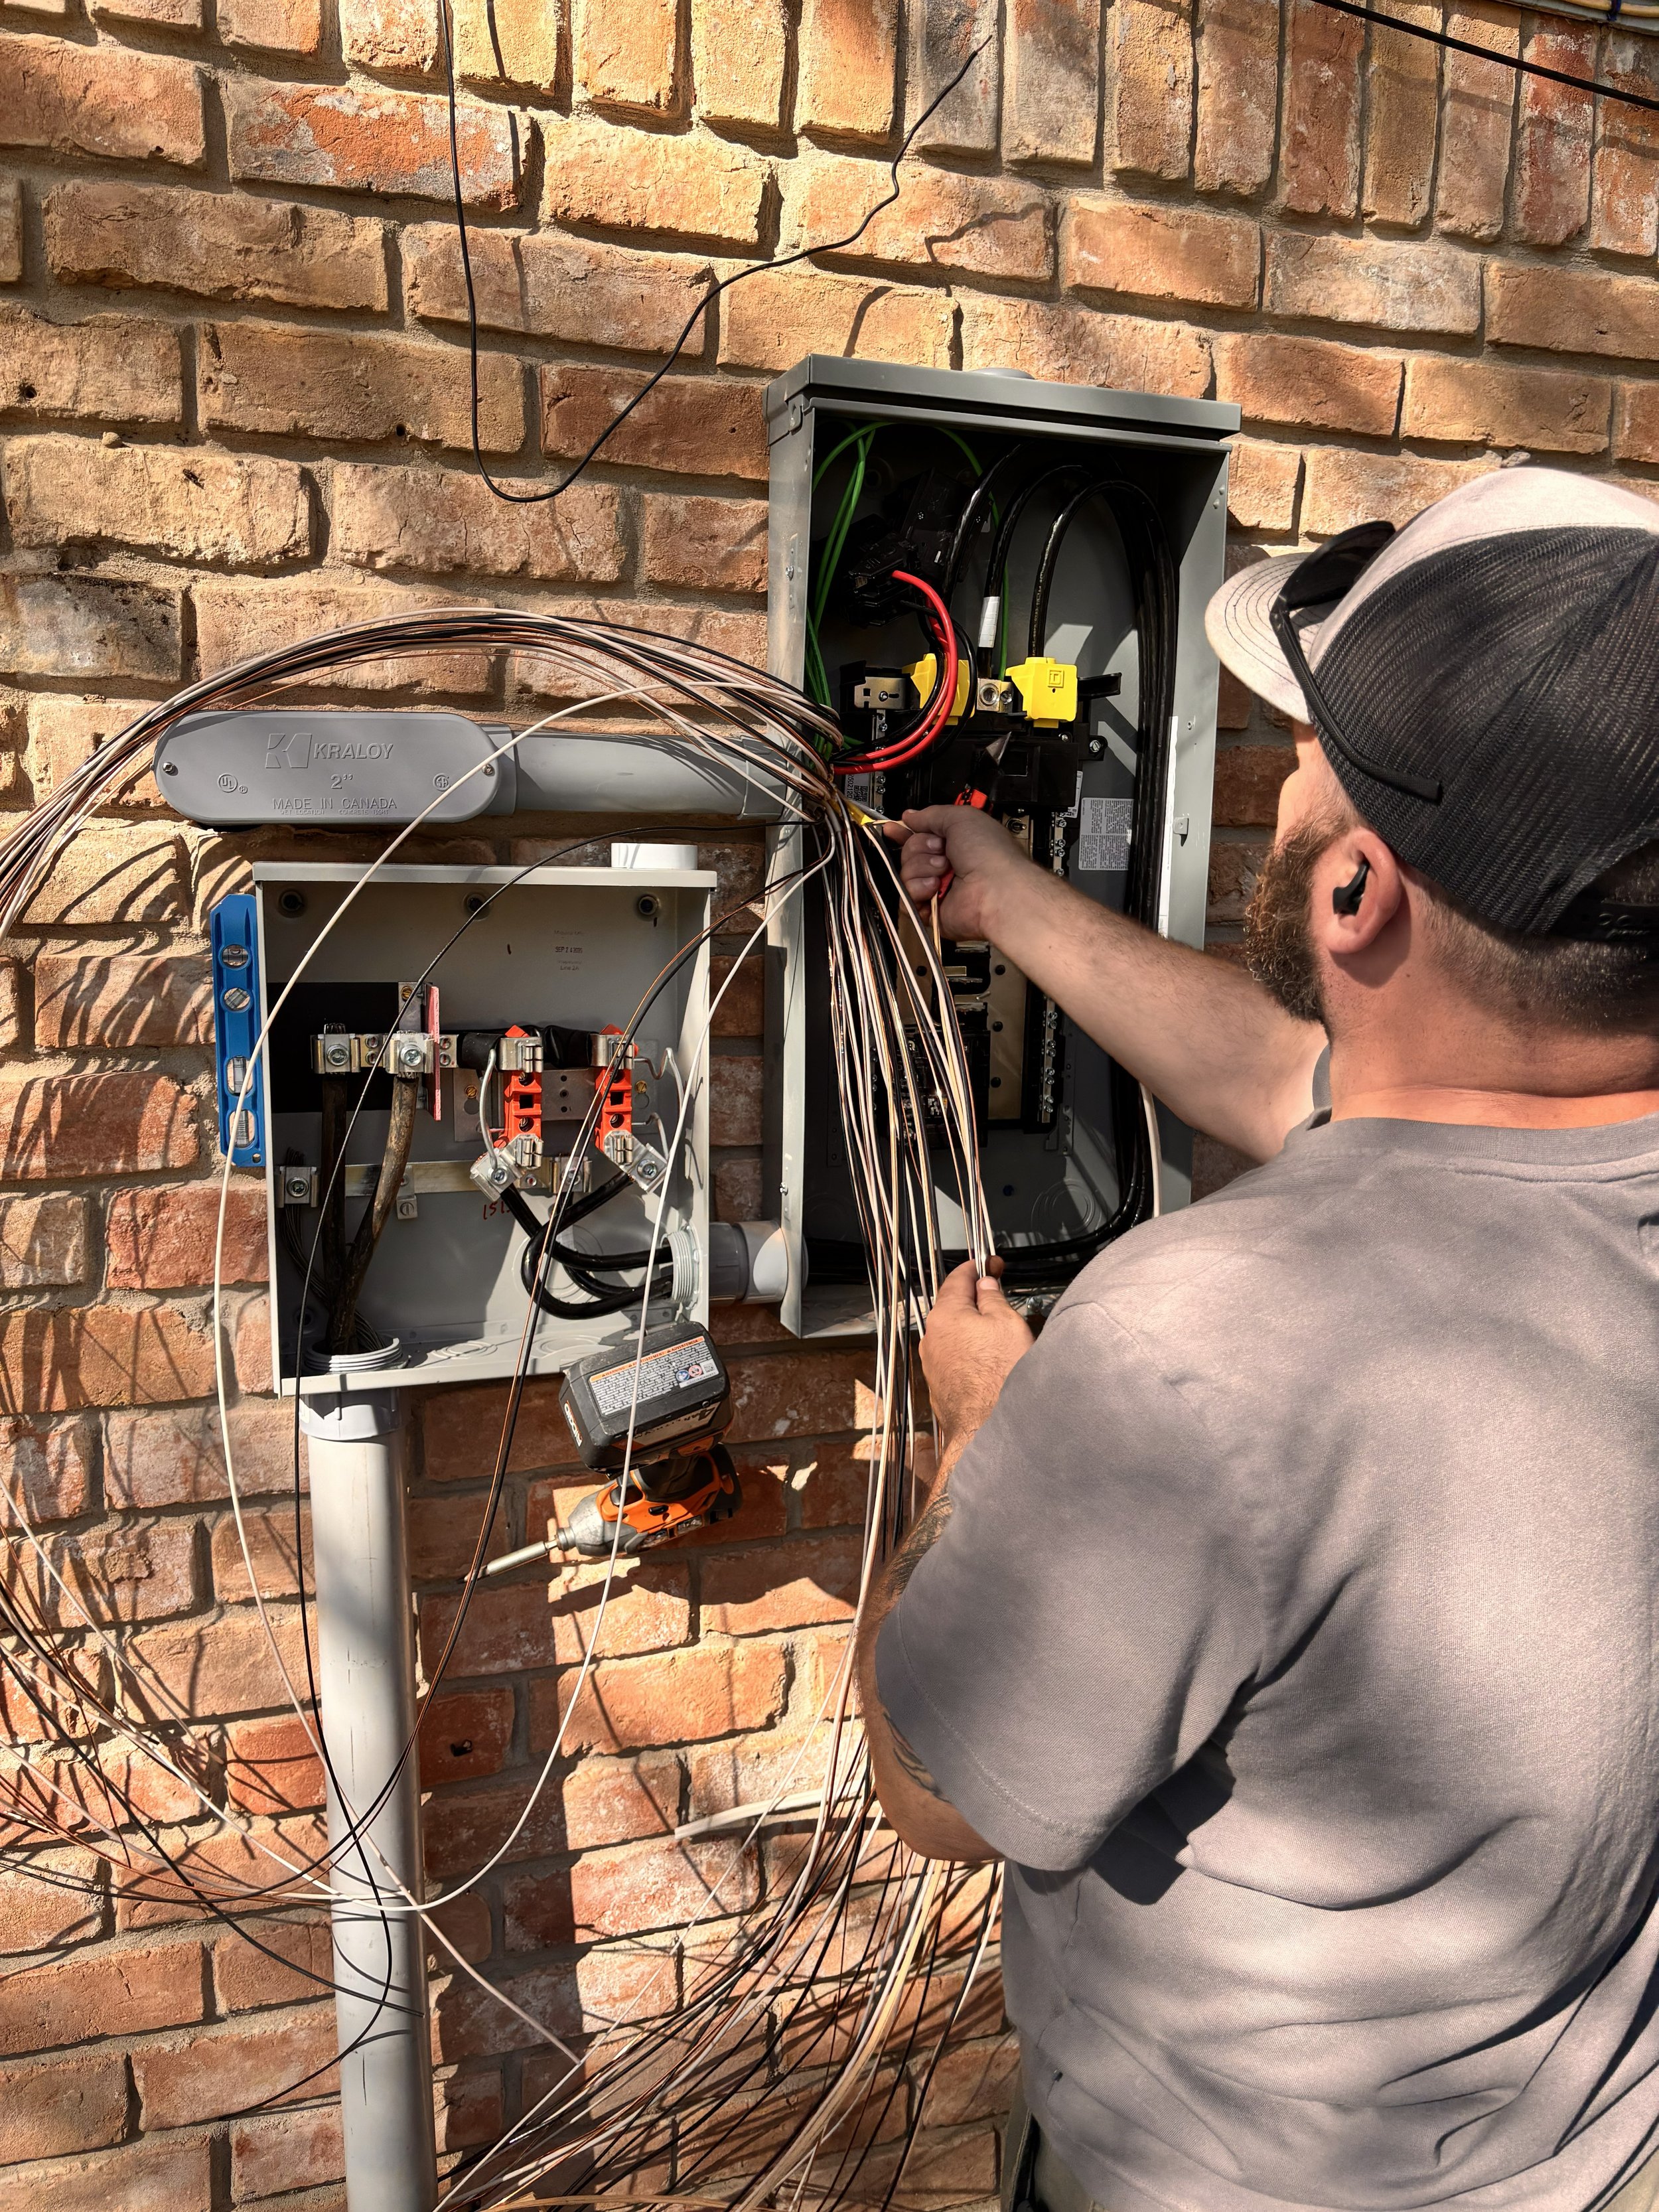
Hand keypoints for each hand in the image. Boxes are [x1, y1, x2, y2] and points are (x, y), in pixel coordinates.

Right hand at [884, 806, 1037, 941]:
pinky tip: (935, 887)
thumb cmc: (989, 854)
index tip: (893, 829)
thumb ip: (931, 815)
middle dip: (919, 848)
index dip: (905, 832)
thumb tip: (911, 816)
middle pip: (909, 853)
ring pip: (905, 874)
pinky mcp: (931, 911)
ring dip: (921, 867)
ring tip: (943, 870)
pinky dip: (918, 889)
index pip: (920, 836)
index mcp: (955, 843)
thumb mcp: (960, 818)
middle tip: (940, 850)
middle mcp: (946, 866)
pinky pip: (906, 898)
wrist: (997, 890)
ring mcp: (938, 889)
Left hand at [920, 1259, 1033, 1447]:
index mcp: (945, 1315)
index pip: (957, 1278)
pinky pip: (955, 1359)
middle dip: (975, 1298)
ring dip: (973, 1329)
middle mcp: (932, 1338)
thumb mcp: (1007, 1324)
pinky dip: (970, 1353)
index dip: (977, 1266)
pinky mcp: (939, 1387)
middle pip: (953, 1307)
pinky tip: (990, 1362)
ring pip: (953, 1335)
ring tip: (999, 1333)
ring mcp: (933, 1365)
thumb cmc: (1001, 1377)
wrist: (989, 1430)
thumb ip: (992, 1299)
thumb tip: (985, 1286)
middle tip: (998, 1294)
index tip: (992, 1263)